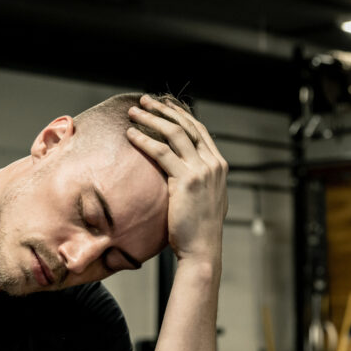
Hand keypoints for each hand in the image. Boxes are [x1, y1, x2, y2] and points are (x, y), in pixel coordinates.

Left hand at [126, 95, 227, 264]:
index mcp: (219, 166)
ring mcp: (202, 171)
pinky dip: (145, 140)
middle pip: (187, 125)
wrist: (203, 249)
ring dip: (151, 119)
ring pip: (174, 133)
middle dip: (164, 110)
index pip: (198, 130)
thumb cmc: (198, 229)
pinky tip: (131, 135)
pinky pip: (162, 152)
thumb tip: (185, 172)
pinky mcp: (186, 180)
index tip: (162, 106)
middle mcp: (213, 164)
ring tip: (133, 113)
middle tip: (144, 101)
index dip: (179, 115)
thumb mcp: (206, 198)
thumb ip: (200, 181)